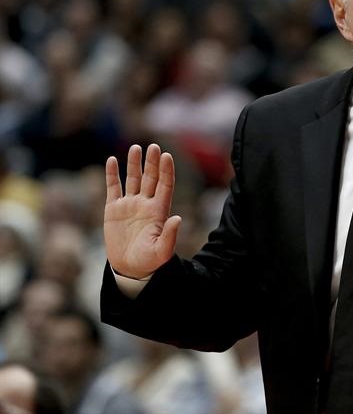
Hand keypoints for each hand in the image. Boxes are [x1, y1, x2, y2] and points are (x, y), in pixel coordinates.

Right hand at [104, 144, 181, 278]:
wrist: (130, 268)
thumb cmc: (150, 261)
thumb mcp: (162, 251)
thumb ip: (170, 235)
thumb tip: (178, 218)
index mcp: (159, 211)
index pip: (165, 185)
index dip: (166, 170)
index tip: (167, 156)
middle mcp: (146, 204)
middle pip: (151, 178)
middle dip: (152, 162)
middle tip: (153, 146)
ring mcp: (130, 205)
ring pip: (133, 179)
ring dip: (134, 164)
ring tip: (135, 148)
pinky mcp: (113, 210)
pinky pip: (113, 188)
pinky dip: (112, 174)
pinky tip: (113, 160)